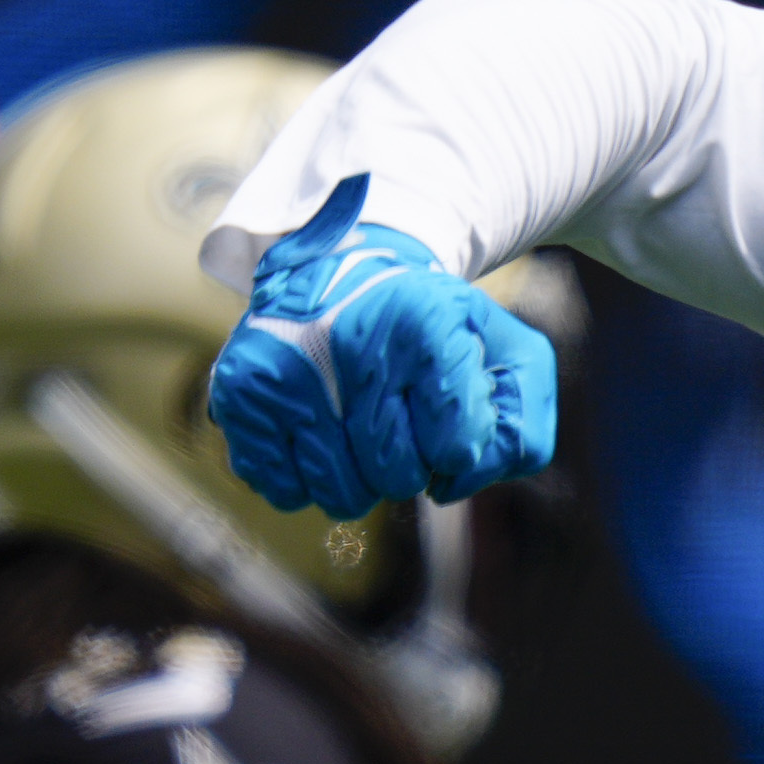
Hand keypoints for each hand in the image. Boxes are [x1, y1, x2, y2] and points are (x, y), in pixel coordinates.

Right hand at [208, 176, 557, 517]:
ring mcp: (288, 370)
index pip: (458, 449)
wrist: (347, 269)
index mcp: (427, 327)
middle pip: (398, 477)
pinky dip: (307, 479)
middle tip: (401, 424)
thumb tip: (457, 481)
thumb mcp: (509, 353)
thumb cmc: (439, 327)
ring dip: (361, 480)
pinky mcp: (241, 393)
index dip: (461, 453)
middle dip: (412, 466)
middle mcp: (351, 345)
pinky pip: (281, 487)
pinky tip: (319, 437)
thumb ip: (522, 425)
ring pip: (340, 494)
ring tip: (361, 430)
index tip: (452, 424)